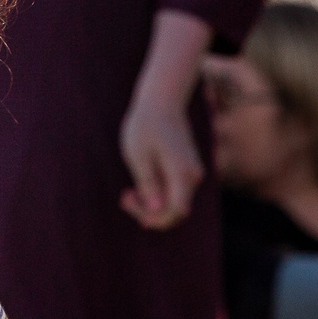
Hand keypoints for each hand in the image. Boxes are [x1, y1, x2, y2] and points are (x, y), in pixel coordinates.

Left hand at [118, 88, 204, 229]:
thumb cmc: (146, 124)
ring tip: (128, 191)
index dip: (154, 218)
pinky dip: (158, 193)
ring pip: (175, 201)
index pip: (176, 211)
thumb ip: (148, 183)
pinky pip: (175, 190)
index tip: (128, 203)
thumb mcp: (138, 155)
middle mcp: (193, 176)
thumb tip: (156, 210)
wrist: (163, 100)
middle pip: (176, 210)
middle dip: (150, 212)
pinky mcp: (187, 168)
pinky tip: (139, 184)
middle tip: (124, 197)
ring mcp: (192, 172)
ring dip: (152, 202)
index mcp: (182, 173)